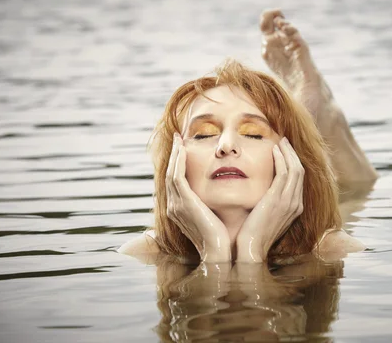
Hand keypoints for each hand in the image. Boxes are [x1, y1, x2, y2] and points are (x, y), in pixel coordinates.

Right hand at [166, 133, 230, 261]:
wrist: (219, 252)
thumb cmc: (221, 237)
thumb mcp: (213, 216)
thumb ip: (210, 204)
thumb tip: (217, 194)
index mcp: (179, 210)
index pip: (175, 181)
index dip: (177, 163)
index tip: (183, 148)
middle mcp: (174, 207)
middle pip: (170, 174)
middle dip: (173, 155)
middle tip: (177, 138)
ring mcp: (176, 205)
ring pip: (171, 172)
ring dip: (175, 154)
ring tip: (179, 139)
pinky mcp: (184, 202)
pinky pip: (177, 176)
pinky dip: (178, 161)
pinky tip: (183, 149)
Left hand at [236, 137, 304, 261]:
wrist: (251, 250)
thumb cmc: (253, 235)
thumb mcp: (266, 217)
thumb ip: (269, 204)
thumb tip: (262, 192)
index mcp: (295, 208)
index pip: (298, 179)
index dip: (293, 163)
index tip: (285, 151)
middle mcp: (296, 204)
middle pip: (300, 171)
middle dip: (293, 154)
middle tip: (284, 141)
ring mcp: (289, 202)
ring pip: (295, 169)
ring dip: (288, 152)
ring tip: (280, 141)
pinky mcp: (278, 199)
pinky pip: (284, 172)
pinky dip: (281, 158)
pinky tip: (274, 150)